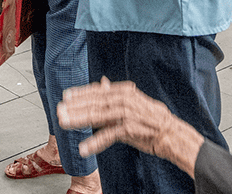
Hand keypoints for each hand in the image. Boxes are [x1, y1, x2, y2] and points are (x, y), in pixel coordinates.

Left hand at [57, 78, 202, 172]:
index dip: (80, 93)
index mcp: (124, 91)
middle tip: (59, 110)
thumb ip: (116, 93)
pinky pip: (108, 136)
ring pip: (97, 116)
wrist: (171, 133)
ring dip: (78, 120)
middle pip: (94, 102)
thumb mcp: (134, 100)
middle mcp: (123, 100)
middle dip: (74, 107)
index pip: (97, 91)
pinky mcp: (129, 129)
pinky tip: (84, 149)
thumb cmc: (152, 118)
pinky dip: (95, 143)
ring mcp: (126, 114)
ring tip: (64, 123)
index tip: (66, 96)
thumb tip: (103, 83)